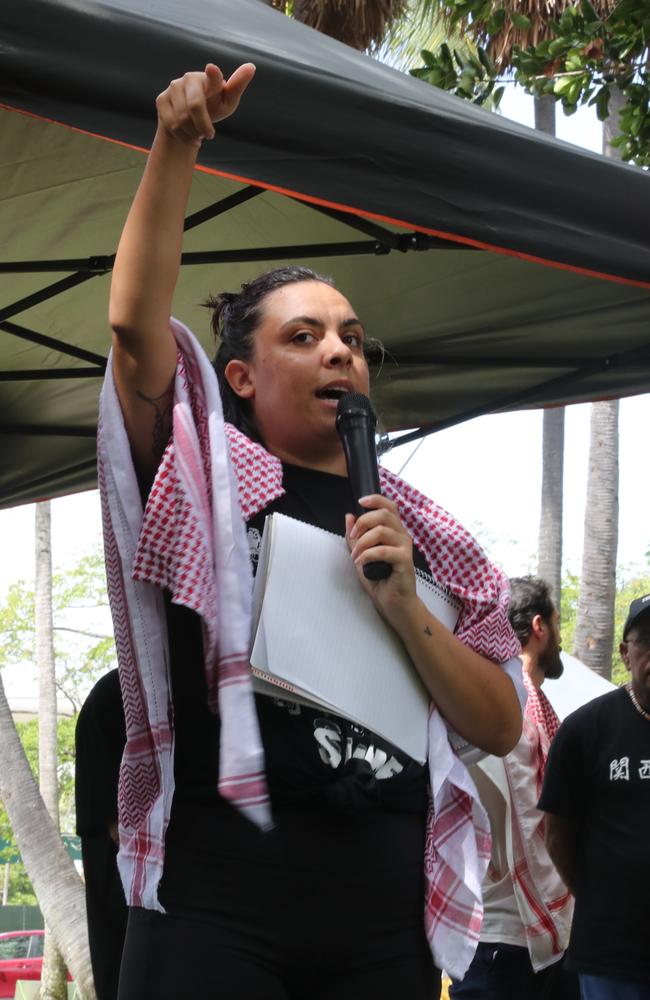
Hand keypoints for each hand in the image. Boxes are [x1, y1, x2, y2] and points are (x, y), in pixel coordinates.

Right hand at [156, 62, 255, 145]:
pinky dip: (182, 135)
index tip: (212, 69)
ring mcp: (173, 87)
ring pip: (182, 119)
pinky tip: (187, 133)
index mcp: (209, 77)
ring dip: (193, 132)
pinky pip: (171, 124)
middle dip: (203, 126)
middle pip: (195, 107)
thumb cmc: (214, 107)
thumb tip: (251, 66)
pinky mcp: (161, 99)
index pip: (213, 77)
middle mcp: (189, 78)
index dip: (213, 75)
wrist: (191, 119)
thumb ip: (237, 86)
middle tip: (210, 135)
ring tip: (198, 132)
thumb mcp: (228, 101)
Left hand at [345, 495, 417, 624]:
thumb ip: (355, 537)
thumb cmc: (380, 580)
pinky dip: (368, 555)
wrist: (393, 603)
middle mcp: (402, 535)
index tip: (360, 502)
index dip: (375, 500)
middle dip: (363, 522)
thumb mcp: (361, 554)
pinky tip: (362, 563)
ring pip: (382, 531)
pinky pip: (384, 550)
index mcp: (394, 531)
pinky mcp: (405, 560)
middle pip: (384, 514)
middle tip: (353, 537)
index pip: (389, 506)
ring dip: (363, 542)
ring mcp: (405, 547)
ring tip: (356, 556)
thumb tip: (349, 516)